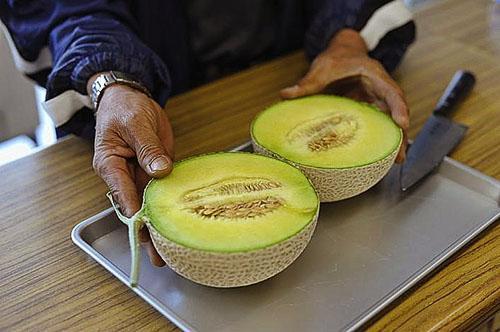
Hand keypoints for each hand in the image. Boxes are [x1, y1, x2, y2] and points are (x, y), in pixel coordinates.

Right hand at [91, 80, 173, 265]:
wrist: (131, 98)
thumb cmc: (125, 108)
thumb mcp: (136, 123)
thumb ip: (147, 148)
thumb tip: (160, 171)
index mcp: (110, 164)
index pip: (122, 193)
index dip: (135, 212)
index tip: (146, 230)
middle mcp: (123, 175)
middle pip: (135, 207)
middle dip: (147, 232)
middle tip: (160, 257)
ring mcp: (140, 175)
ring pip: (150, 205)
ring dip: (159, 226)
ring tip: (172, 250)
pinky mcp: (155, 171)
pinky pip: (163, 192)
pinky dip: (170, 207)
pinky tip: (180, 223)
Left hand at [281, 29, 408, 161]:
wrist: (343, 54)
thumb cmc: (337, 59)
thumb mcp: (322, 68)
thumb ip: (306, 83)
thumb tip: (286, 95)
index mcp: (374, 75)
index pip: (392, 92)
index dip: (398, 108)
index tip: (402, 124)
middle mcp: (380, 89)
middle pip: (396, 112)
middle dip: (400, 133)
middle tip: (399, 156)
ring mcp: (377, 100)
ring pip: (390, 121)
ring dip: (393, 140)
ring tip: (393, 162)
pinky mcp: (371, 109)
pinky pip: (379, 125)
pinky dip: (380, 139)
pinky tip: (379, 157)